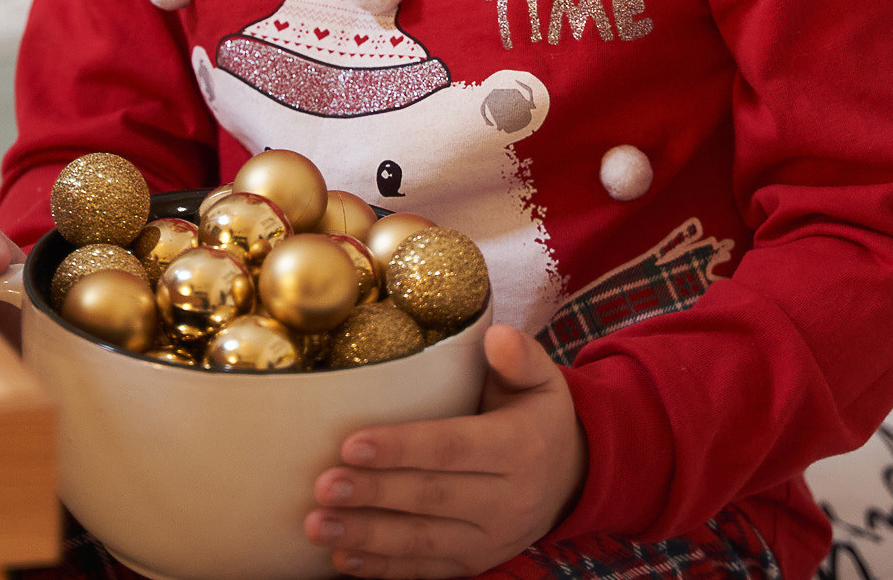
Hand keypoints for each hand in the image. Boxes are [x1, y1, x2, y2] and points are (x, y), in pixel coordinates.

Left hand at [305, 324, 585, 577]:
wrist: (573, 478)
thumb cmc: (539, 418)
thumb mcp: (543, 379)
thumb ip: (521, 356)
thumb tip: (496, 336)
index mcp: (519, 447)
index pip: (452, 448)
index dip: (401, 447)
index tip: (351, 444)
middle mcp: (507, 499)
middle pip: (430, 497)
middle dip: (373, 493)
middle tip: (323, 485)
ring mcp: (491, 538)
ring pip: (423, 540)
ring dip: (367, 536)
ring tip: (319, 526)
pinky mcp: (477, 563)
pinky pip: (428, 570)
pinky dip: (384, 569)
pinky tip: (343, 560)